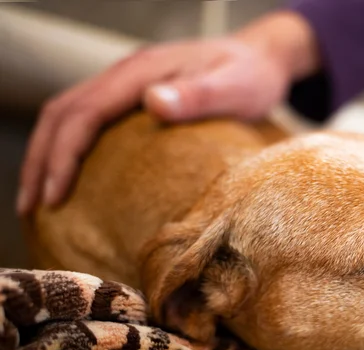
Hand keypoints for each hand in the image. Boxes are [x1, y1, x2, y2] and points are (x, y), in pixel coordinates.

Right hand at [16, 11, 317, 215]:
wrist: (261, 58)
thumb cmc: (252, 77)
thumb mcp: (234, 87)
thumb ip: (198, 95)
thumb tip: (153, 102)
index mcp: (142, 72)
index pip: (84, 113)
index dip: (63, 154)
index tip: (54, 195)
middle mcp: (127, 74)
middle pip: (62, 113)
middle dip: (42, 159)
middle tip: (31, 206)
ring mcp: (127, 83)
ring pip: (67, 114)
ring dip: (47, 153)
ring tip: (39, 198)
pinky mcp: (134, 95)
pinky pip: (87, 118)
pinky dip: (67, 147)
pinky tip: (70, 175)